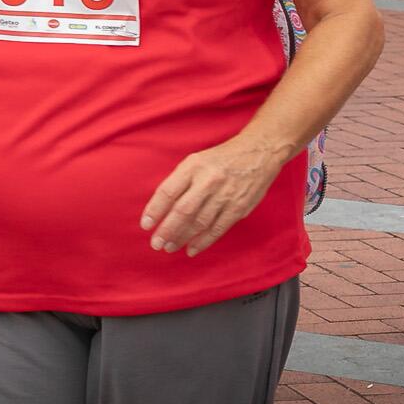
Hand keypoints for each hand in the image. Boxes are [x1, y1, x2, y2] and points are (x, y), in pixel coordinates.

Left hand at [139, 136, 283, 256]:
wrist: (258, 153)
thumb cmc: (219, 160)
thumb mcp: (195, 162)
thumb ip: (179, 182)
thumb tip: (160, 209)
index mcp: (193, 166)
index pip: (168, 191)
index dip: (155, 210)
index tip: (145, 225)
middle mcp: (208, 181)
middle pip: (183, 210)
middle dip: (167, 230)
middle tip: (156, 244)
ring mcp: (225, 195)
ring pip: (200, 222)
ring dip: (183, 238)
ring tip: (170, 247)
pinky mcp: (239, 208)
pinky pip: (218, 228)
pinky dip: (204, 241)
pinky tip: (192, 249)